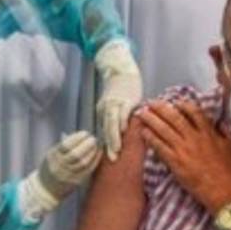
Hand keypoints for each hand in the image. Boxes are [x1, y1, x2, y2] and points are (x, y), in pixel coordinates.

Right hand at [20, 131, 102, 221]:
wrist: (47, 190)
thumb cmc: (51, 167)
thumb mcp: (52, 154)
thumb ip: (63, 145)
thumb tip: (80, 135)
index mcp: (52, 156)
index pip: (65, 145)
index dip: (77, 138)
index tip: (85, 133)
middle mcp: (59, 166)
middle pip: (76, 154)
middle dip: (87, 145)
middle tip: (93, 138)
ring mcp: (68, 175)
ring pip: (83, 163)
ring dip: (92, 152)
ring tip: (96, 145)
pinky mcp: (76, 182)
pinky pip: (88, 170)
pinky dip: (95, 160)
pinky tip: (98, 153)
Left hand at [94, 41, 143, 161]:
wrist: (120, 70)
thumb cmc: (118, 90)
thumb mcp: (110, 104)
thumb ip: (112, 118)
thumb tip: (114, 135)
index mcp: (103, 111)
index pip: (104, 131)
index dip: (106, 145)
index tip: (108, 159)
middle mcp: (108, 108)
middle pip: (107, 128)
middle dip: (110, 144)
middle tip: (112, 159)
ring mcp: (117, 103)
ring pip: (113, 122)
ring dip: (115, 136)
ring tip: (117, 150)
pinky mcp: (127, 98)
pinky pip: (124, 111)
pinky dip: (124, 120)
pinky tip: (125, 131)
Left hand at [136, 99, 230, 212]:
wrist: (224, 191)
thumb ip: (226, 135)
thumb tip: (223, 125)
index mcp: (209, 133)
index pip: (194, 113)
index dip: (183, 105)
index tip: (176, 102)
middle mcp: (194, 138)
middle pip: (174, 118)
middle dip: (161, 108)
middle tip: (151, 103)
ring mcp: (183, 149)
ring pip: (164, 129)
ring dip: (151, 120)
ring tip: (142, 113)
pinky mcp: (175, 162)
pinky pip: (160, 147)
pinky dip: (150, 138)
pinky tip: (143, 132)